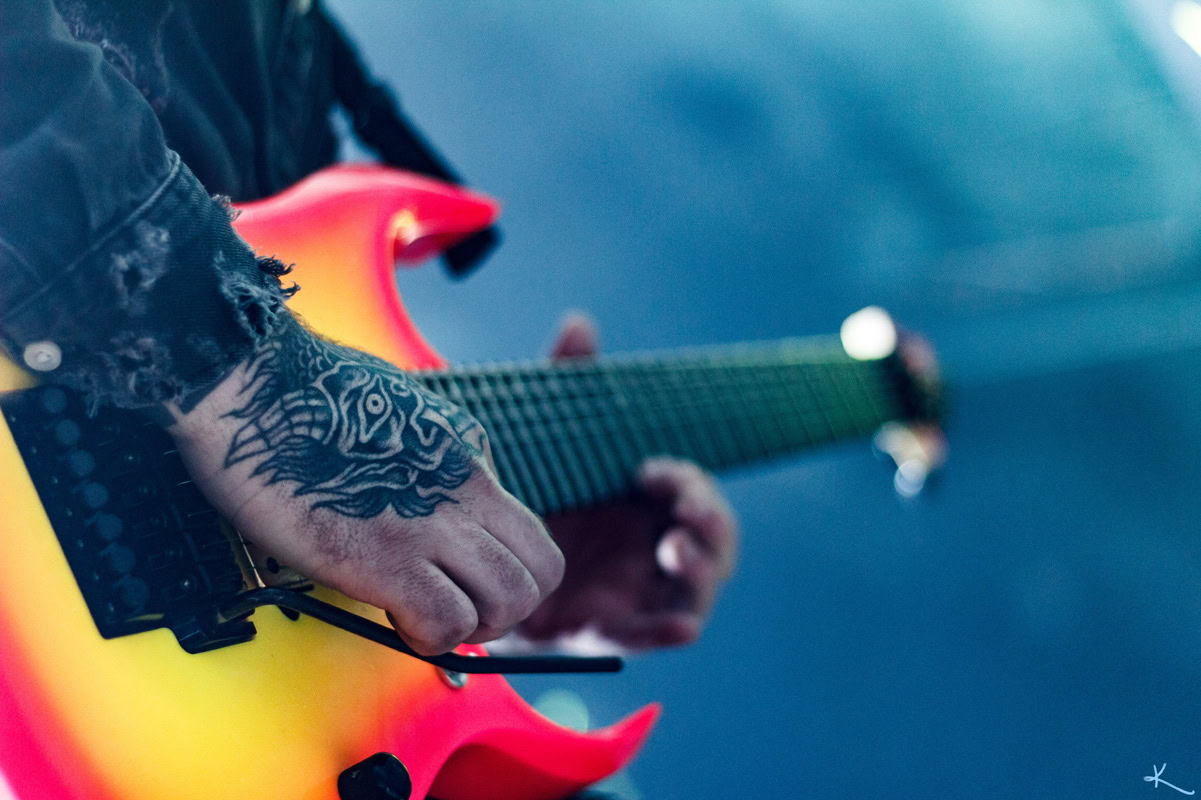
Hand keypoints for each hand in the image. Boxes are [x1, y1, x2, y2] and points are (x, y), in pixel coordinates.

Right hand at [166, 315, 563, 654]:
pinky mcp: (385, 556)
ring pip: (511, 602)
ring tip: (420, 618)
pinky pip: (448, 622)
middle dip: (505, 610)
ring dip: (471, 628)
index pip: (528, 533)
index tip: (465, 585)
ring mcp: (431, 523)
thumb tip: (425, 501)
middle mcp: (465, 487)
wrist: (249, 379)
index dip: (503, 573)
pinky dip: (427, 638)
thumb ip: (430, 462)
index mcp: (467, 453)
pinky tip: (390, 619)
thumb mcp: (399, 414)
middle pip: (540, 573)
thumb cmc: (299, 394)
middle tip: (455, 612)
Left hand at [516, 315, 738, 649]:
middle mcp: (651, 549)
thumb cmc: (529, 494)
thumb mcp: (548, 440)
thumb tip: (579, 324)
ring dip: (700, 572)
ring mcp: (635, 593)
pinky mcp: (605, 629)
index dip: (690, 484)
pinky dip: (665, 633)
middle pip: (712, 544)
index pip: (696, 496)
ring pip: (694, 591)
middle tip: (685, 512)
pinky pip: (647, 637)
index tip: (650, 470)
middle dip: (710, 526)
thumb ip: (568, 387)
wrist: (475, 556)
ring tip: (675, 553)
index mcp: (647, 506)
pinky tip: (677, 628)